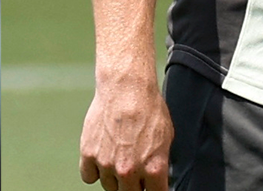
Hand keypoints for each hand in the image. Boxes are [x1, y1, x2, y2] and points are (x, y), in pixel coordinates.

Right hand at [79, 76, 172, 190]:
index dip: (154, 189)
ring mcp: (107, 164)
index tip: (152, 187)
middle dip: (135, 186)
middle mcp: (129, 170)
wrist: (126, 89)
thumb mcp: (167, 136)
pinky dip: (95, 170)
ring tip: (121, 157)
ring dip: (115, 178)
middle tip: (136, 174)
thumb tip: (157, 177)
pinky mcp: (88, 156)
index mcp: (154, 167)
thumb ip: (159, 161)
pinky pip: (89, 176)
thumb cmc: (150, 109)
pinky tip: (103, 157)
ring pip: (109, 186)